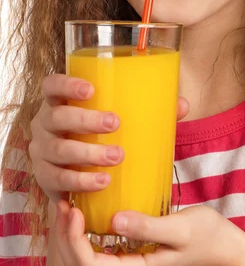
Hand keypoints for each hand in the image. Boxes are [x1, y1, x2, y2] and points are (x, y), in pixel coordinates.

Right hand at [29, 73, 189, 203]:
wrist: (80, 178)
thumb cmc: (99, 138)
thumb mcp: (120, 122)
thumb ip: (149, 112)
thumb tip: (182, 104)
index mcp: (60, 102)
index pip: (51, 85)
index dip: (67, 84)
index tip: (91, 89)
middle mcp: (44, 124)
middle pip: (57, 117)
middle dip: (85, 119)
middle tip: (115, 123)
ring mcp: (41, 152)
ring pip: (59, 150)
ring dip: (88, 153)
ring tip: (117, 156)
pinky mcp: (45, 179)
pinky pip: (59, 180)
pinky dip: (82, 181)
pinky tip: (102, 181)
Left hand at [54, 200, 244, 265]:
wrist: (222, 249)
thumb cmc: (205, 236)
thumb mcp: (180, 228)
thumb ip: (147, 227)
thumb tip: (114, 220)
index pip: (88, 264)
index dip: (72, 238)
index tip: (74, 209)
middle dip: (65, 237)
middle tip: (64, 203)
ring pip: (87, 259)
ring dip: (72, 235)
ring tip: (70, 205)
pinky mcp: (132, 256)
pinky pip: (99, 250)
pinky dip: (86, 233)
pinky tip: (88, 211)